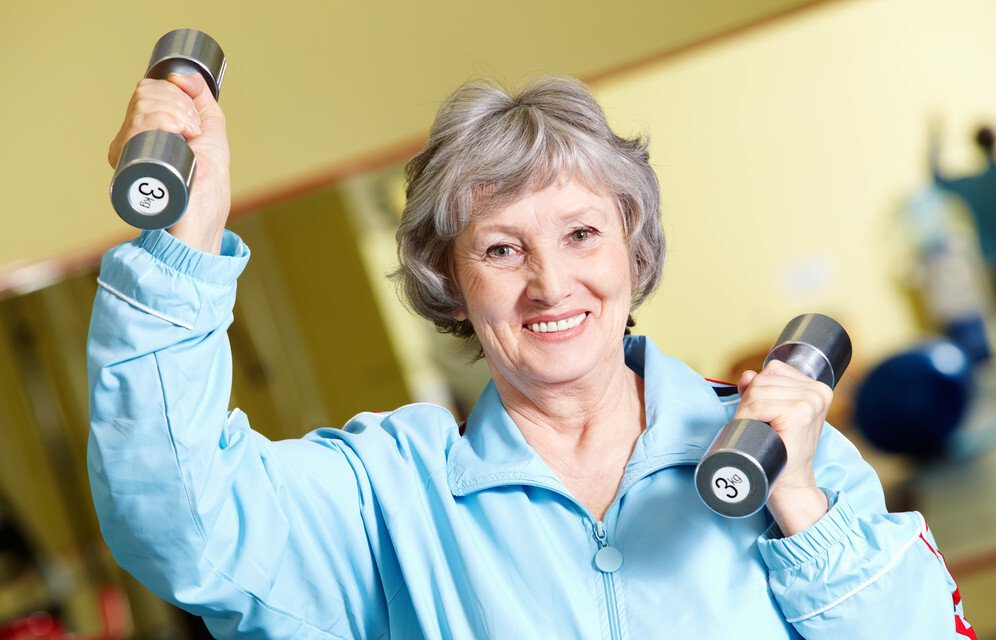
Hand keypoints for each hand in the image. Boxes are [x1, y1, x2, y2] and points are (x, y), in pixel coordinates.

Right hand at [108, 72, 230, 253]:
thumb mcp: (211, 137)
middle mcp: (131, 139)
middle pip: (145, 92)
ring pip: (142, 103)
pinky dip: (164, 122)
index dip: (177, 95)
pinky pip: (136, 122)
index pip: (149, 91)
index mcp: (148, 132)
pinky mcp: (126, 161)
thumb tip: (184, 75)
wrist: (200, 226)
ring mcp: (126, 150)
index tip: (194, 122)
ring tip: (188, 141)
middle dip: (179, 105)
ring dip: (176, 114)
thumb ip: (201, 103)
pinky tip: (178, 139)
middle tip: (192, 134)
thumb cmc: (206, 193)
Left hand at [734, 359, 832, 534]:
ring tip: (757, 428)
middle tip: (756, 423)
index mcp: (816, 387)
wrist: (790, 478)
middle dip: (750, 400)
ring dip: (747, 409)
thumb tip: (748, 375)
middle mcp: (818, 391)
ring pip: (758, 390)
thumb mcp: (774, 411)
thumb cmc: (782, 446)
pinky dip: (749, 415)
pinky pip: (760, 404)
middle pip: (763, 379)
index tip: (762, 412)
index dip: (757, 389)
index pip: (773, 370)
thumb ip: (760, 389)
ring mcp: (811, 401)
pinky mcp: (802, 413)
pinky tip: (757, 429)